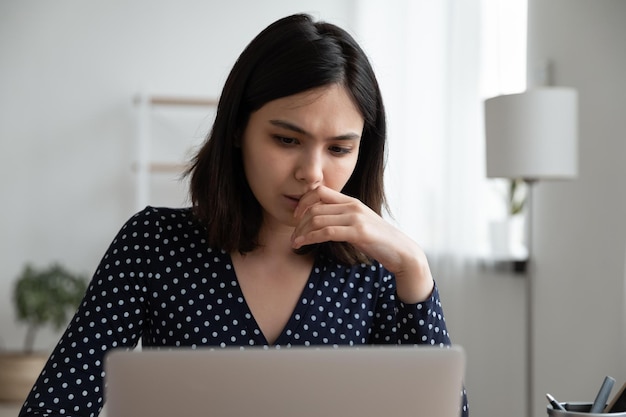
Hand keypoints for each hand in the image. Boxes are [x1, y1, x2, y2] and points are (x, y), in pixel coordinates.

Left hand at [291, 186, 433, 302]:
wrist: (401, 252)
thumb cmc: (378, 241)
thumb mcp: (358, 225)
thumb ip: (342, 220)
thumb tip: (320, 222)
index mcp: (351, 202)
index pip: (320, 191)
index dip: (303, 202)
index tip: (296, 217)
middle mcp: (352, 206)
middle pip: (315, 206)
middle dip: (299, 222)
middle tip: (293, 236)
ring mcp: (356, 218)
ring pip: (318, 219)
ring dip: (301, 232)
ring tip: (295, 243)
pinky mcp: (358, 232)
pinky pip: (327, 231)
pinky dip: (310, 238)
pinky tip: (303, 244)